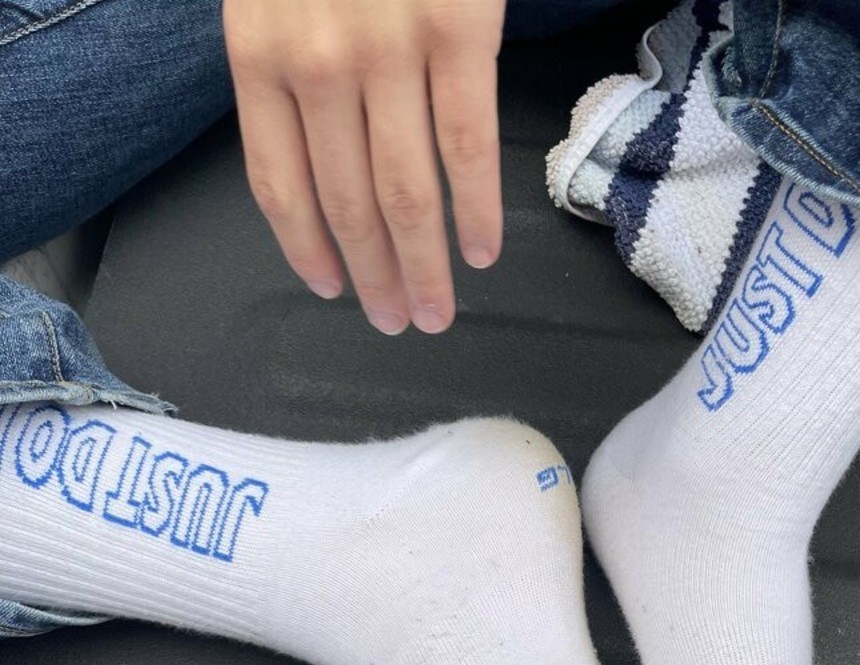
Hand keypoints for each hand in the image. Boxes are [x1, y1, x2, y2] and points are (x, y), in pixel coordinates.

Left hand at [223, 0, 506, 334]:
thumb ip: (287, 58)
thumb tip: (318, 148)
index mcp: (259, 52)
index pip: (280, 181)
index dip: (306, 248)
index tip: (331, 288)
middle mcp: (318, 62)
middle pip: (347, 202)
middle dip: (373, 276)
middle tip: (394, 320)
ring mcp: (389, 50)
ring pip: (405, 190)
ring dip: (422, 266)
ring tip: (435, 309)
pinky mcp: (459, 30)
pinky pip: (467, 145)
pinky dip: (477, 209)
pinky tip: (481, 251)